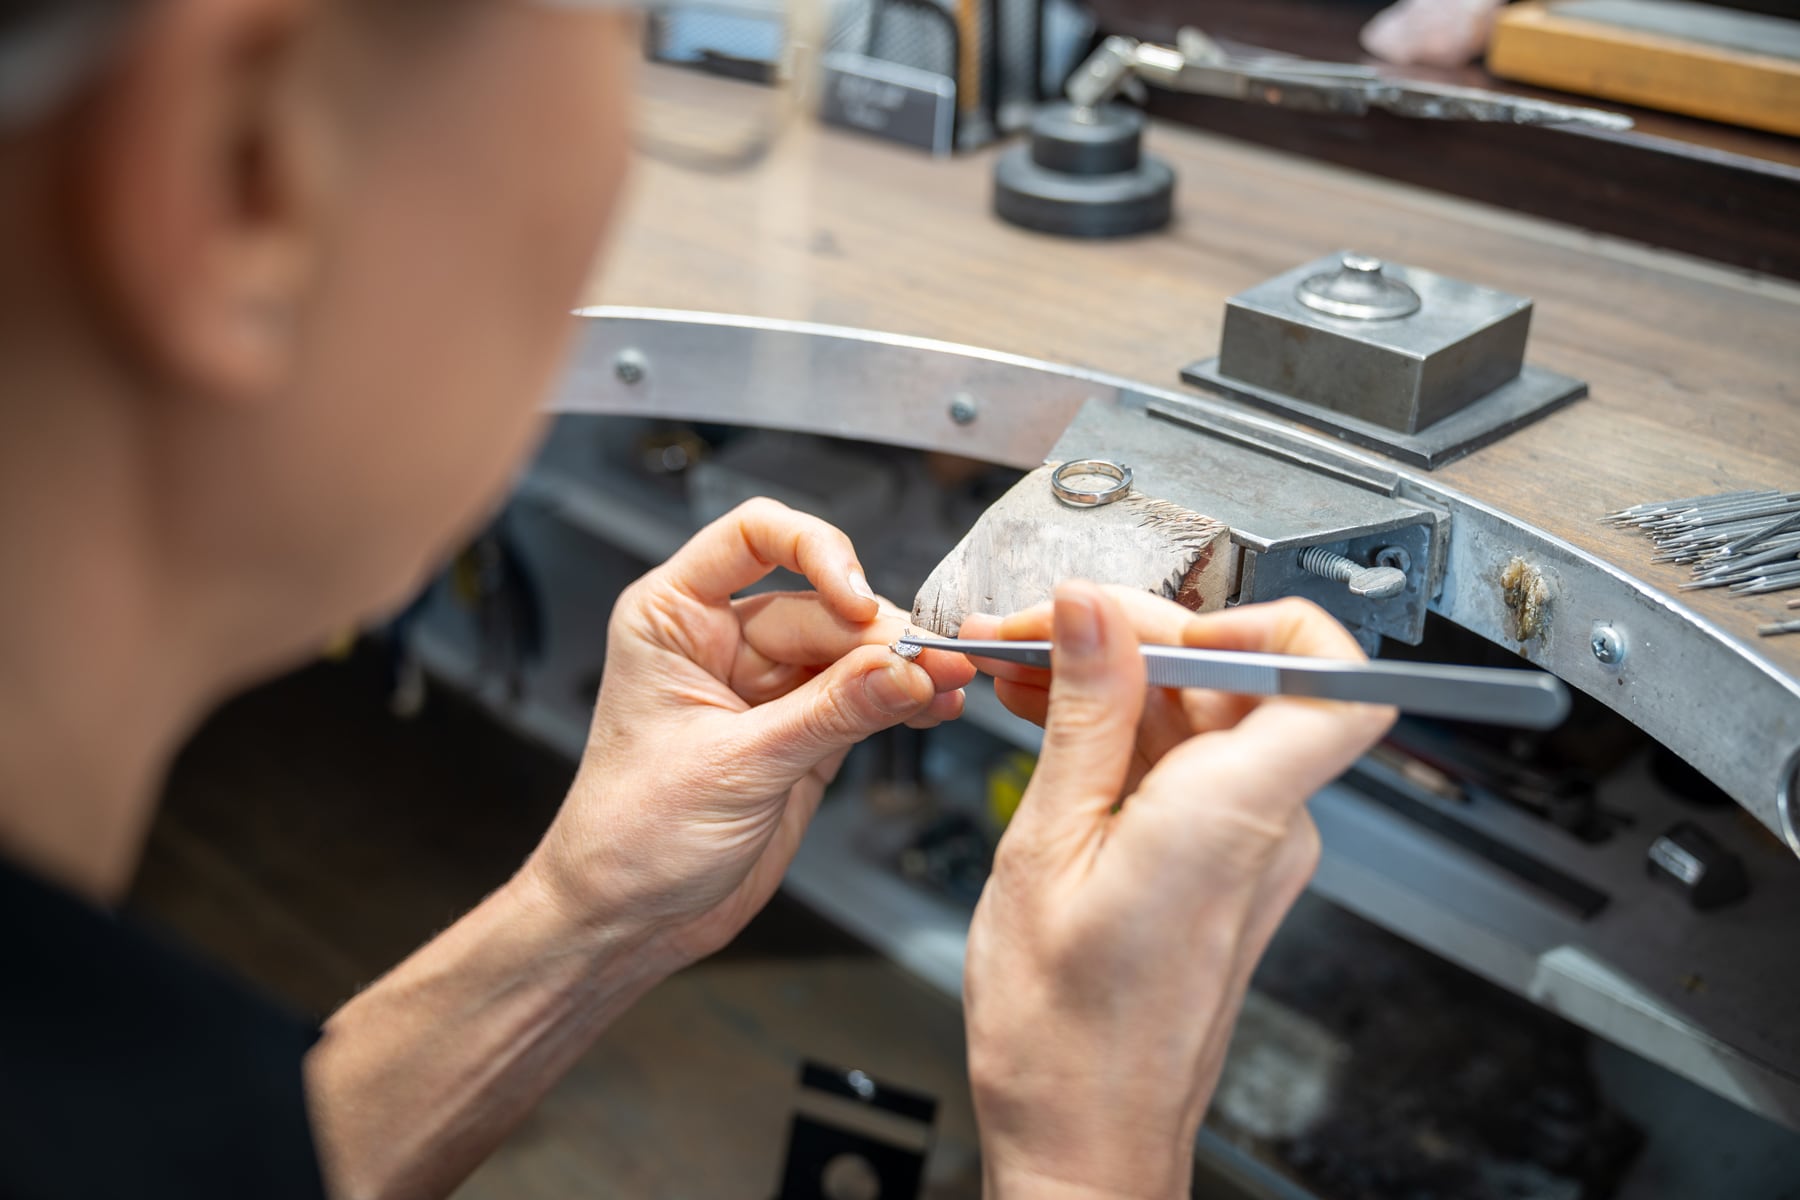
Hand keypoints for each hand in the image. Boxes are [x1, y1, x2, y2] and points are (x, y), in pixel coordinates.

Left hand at [524, 499, 973, 965]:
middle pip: (821, 604)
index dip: (816, 551)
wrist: (627, 921)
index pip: (753, 536)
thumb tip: (906, 668)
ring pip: (851, 651)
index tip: (857, 598)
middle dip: (880, 634)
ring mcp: (765, 687)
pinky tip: (935, 706)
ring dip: (903, 667)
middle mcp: (720, 640)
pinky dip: (901, 701)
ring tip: (949, 685)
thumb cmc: (629, 838)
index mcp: (674, 617)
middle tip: (936, 662)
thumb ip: (829, 714)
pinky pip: (864, 698)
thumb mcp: (736, 767)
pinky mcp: (802, 733)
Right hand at [957, 585, 1392, 1197]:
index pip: (1335, 675)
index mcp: (1233, 813)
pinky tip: (1047, 721)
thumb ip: (1085, 715)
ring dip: (1112, 678)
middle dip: (1129, 633)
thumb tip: (1092, 608)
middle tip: (1027, 633)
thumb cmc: (1064, 1036)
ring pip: (1202, 712)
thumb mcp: (1047, 848)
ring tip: (1017, 673)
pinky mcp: (1224, 860)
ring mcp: (1250, 843)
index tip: (1159, 618)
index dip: (1259, 621)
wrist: (1086, 1139)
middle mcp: (1265, 823)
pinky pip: (1186, 761)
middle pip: (1235, 674)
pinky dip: (1119, 730)